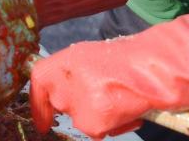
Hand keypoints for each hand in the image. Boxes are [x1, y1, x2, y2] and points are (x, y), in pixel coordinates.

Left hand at [29, 39, 151, 139]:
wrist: (150, 71)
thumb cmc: (124, 61)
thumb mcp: (89, 57)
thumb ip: (69, 72)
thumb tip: (58, 87)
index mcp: (61, 65)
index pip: (38, 85)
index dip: (39, 103)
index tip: (42, 120)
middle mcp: (63, 86)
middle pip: (60, 102)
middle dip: (77, 103)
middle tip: (99, 93)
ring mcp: (77, 108)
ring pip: (81, 119)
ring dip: (95, 114)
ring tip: (116, 97)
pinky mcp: (92, 124)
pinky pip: (96, 130)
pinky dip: (111, 125)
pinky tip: (124, 109)